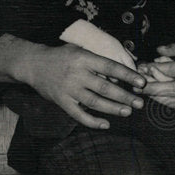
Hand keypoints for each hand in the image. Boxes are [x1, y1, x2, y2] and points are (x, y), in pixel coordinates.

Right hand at [23, 42, 145, 129]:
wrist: (32, 64)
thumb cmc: (61, 56)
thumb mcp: (80, 50)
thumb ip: (98, 60)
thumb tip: (123, 71)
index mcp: (84, 58)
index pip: (110, 67)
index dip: (127, 75)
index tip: (142, 83)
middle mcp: (77, 74)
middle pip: (105, 87)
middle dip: (124, 96)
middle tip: (139, 103)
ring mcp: (69, 89)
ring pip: (95, 102)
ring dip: (113, 109)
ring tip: (128, 111)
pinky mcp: (61, 101)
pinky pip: (78, 115)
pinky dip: (92, 121)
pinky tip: (105, 124)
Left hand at [141, 43, 174, 116]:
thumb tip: (157, 50)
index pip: (172, 69)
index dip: (155, 69)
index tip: (143, 67)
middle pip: (167, 89)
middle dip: (149, 87)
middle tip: (135, 84)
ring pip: (168, 100)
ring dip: (153, 95)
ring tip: (142, 90)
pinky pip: (173, 108)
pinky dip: (163, 102)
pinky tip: (155, 97)